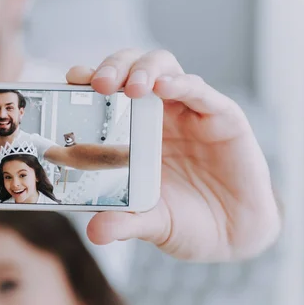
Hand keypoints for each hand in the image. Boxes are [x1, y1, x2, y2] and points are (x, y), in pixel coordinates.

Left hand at [67, 48, 280, 261]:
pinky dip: (181, 84)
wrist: (233, 237)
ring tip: (131, 87)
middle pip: (132, 69)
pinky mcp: (222, 117)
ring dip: (144, 69)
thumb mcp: (150, 223)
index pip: (108, 93)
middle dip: (113, 67)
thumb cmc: (187, 221)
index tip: (71, 82)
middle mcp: (158, 114)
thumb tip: (95, 232)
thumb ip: (124, 223)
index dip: (89, 80)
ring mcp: (189, 112)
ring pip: (164, 67)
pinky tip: (164, 87)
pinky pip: (200, 91)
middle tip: (98, 83)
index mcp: (133, 132)